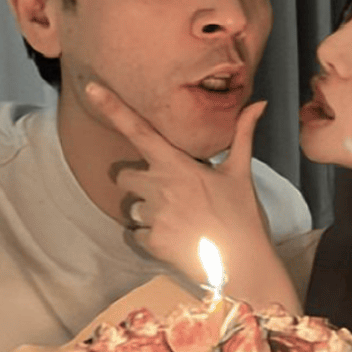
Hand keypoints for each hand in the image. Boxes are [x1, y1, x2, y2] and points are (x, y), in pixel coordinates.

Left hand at [85, 82, 271, 286]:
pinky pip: (138, 235)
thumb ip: (242, 134)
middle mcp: (160, 187)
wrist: (244, 263)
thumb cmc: (243, 215)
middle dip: (138, 184)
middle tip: (167, 193)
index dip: (113, 108)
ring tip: (179, 221)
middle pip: (124, 177)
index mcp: (178, 165)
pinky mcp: (152, 242)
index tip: (92, 88)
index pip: (139, 131)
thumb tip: (260, 102)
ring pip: (132, 209)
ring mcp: (154, 216)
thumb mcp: (241, 172)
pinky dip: (153, 238)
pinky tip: (178, 239)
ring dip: (148, 213)